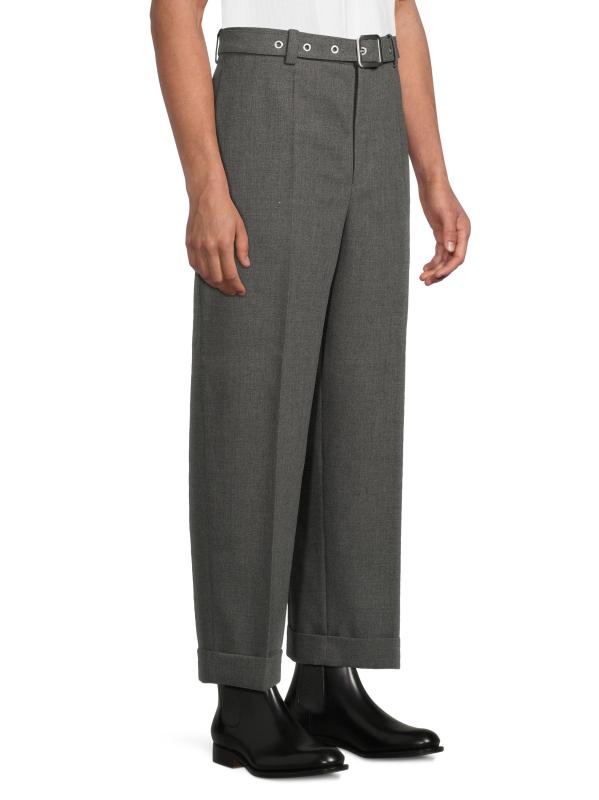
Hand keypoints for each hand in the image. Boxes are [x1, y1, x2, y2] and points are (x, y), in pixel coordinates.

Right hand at [186, 178, 249, 295]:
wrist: (206, 196)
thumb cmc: (225, 210)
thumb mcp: (240, 228)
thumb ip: (242, 248)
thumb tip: (245, 265)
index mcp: (223, 244)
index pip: (230, 274)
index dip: (236, 286)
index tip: (241, 290)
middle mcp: (208, 247)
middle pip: (217, 278)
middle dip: (226, 288)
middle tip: (233, 291)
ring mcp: (197, 246)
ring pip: (204, 274)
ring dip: (214, 283)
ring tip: (223, 285)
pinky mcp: (189, 244)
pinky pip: (195, 266)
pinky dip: (203, 274)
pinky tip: (210, 275)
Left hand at [418, 180, 470, 285]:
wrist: (432, 184)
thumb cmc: (440, 196)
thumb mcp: (445, 215)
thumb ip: (449, 233)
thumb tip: (451, 251)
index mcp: (464, 231)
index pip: (458, 256)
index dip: (448, 268)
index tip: (436, 276)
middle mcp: (459, 236)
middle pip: (451, 260)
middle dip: (439, 272)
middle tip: (425, 281)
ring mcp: (450, 236)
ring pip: (444, 258)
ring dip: (434, 269)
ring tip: (422, 278)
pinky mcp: (441, 234)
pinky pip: (439, 253)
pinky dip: (433, 261)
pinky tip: (425, 268)